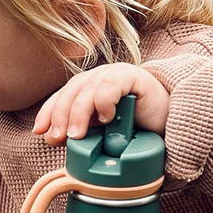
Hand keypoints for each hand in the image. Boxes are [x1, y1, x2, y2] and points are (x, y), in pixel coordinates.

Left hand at [33, 63, 169, 144]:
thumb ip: (82, 130)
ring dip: (78, 113)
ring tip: (77, 135)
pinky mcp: (134, 76)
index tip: (40, 131)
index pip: (63, 95)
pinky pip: (112, 84)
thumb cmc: (137, 127)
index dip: (49, 111)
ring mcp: (117, 74)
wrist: (172, 121)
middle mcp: (100, 77)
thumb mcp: (103, 131)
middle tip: (58, 137)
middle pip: (72, 91)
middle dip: (60, 115)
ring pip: (88, 88)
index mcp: (89, 88)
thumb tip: (52, 137)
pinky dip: (105, 101)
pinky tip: (107, 118)